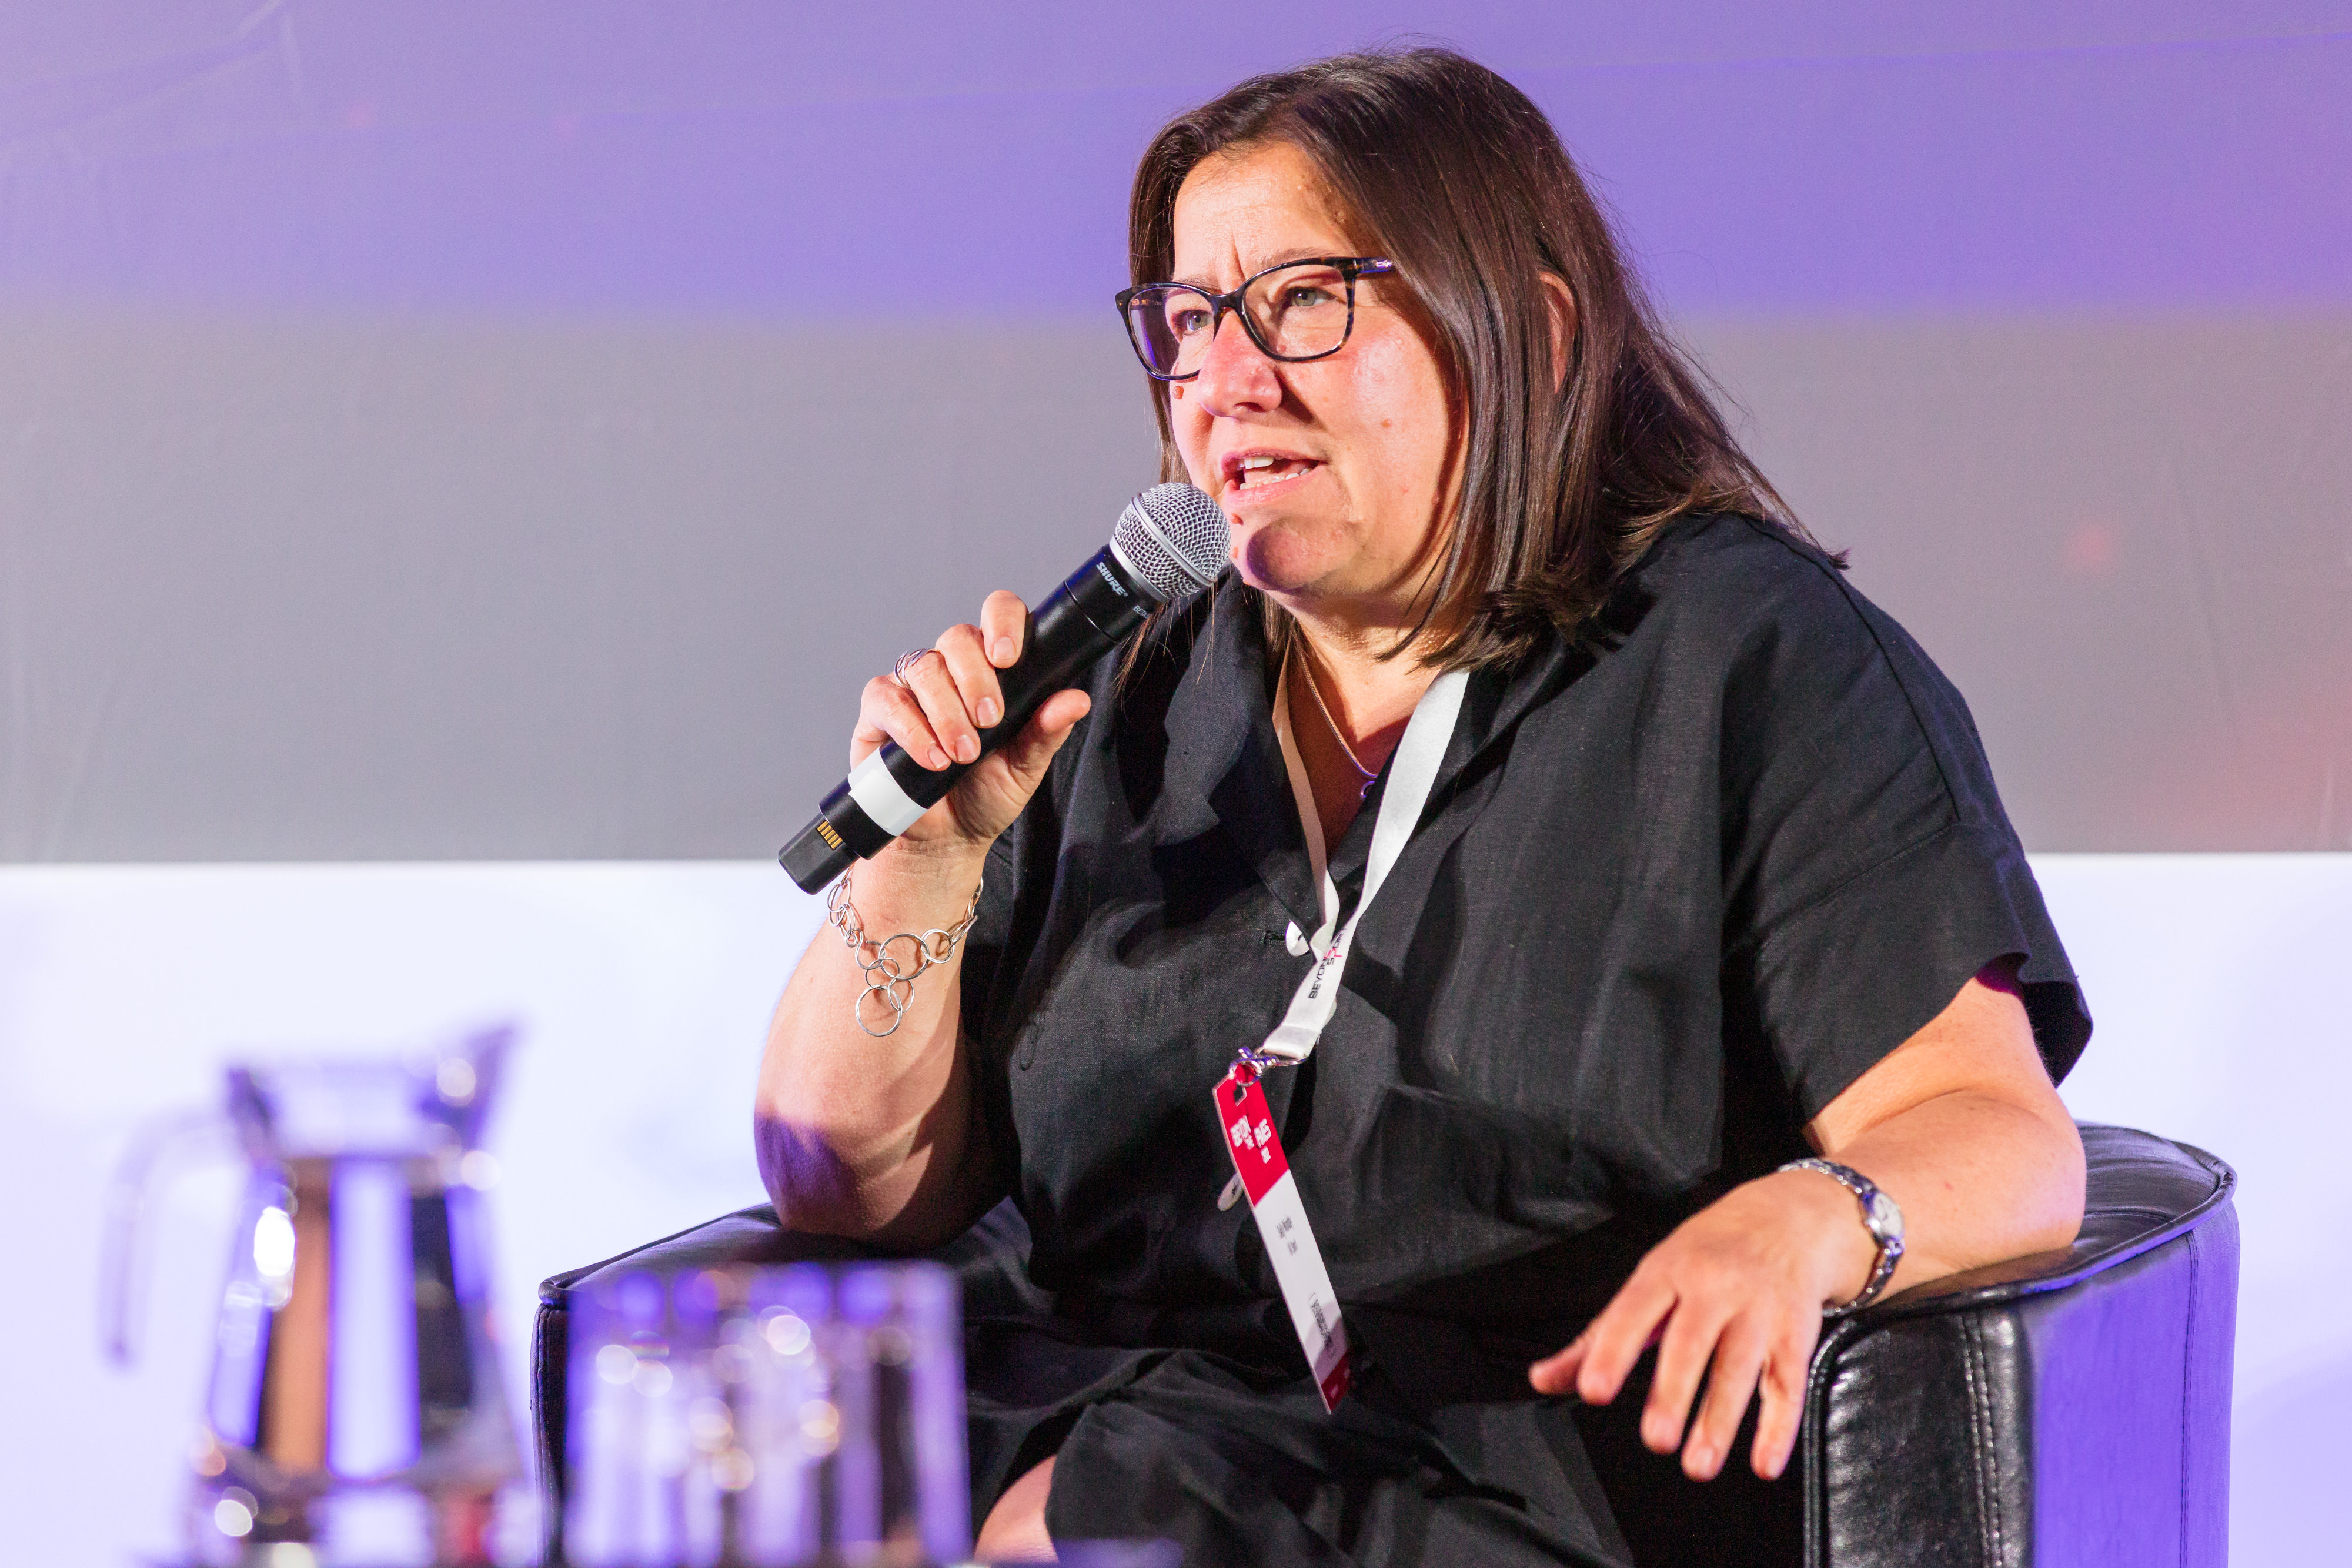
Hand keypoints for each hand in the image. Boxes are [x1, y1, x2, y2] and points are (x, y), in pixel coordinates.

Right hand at [853, 590, 1091, 856]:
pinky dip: (911, 728)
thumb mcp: (1025, 767)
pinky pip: (887, 698)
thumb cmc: (985, 795)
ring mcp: (912, 687)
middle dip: (976, 678)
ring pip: (923, 666)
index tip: (1007, 657)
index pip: (998, 616)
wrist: (943, 838)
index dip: (1002, 622)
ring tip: (963, 754)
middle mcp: (950, 670)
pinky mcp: (879, 712)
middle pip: (957, 638)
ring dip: (947, 711)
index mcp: (992, 670)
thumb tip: (1076, 699)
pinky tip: (932, 757)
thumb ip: (1047, 731)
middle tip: (989, 721)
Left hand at [1527, 1169, 1877, 1481]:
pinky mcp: (1794, 1335)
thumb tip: (1542, 1379)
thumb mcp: (1649, 1280)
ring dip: (1719, 1421)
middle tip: (1654, 1440)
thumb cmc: (1704, 1256)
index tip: (1593, 1390)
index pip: (1634, 1312)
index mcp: (1666, 1272)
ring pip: (1739, 1369)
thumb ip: (1597, 1337)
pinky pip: (1788, 1385)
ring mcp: (1758, 1311)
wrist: (1784, 1220)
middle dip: (1672, 1393)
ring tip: (1697, 1464)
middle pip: (1690, 1343)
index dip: (1612, 1351)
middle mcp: (1714, 1288)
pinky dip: (1779, 1429)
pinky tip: (1763, 1464)